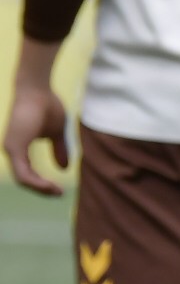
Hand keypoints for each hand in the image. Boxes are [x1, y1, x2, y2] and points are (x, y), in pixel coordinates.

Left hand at [8, 39, 72, 196]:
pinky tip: (50, 186)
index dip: (43, 183)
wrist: (38, 89)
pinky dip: (36, 183)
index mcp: (19, 147)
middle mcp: (11, 150)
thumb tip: (64, 168)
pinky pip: (23, 174)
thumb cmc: (47, 105)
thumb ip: (59, 149)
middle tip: (59, 194)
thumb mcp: (57, 132)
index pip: (28, 173)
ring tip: (57, 192)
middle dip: (42, 190)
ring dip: (40, 189)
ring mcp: (11, 149)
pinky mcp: (14, 147)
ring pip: (23, 179)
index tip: (59, 189)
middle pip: (24, 180)